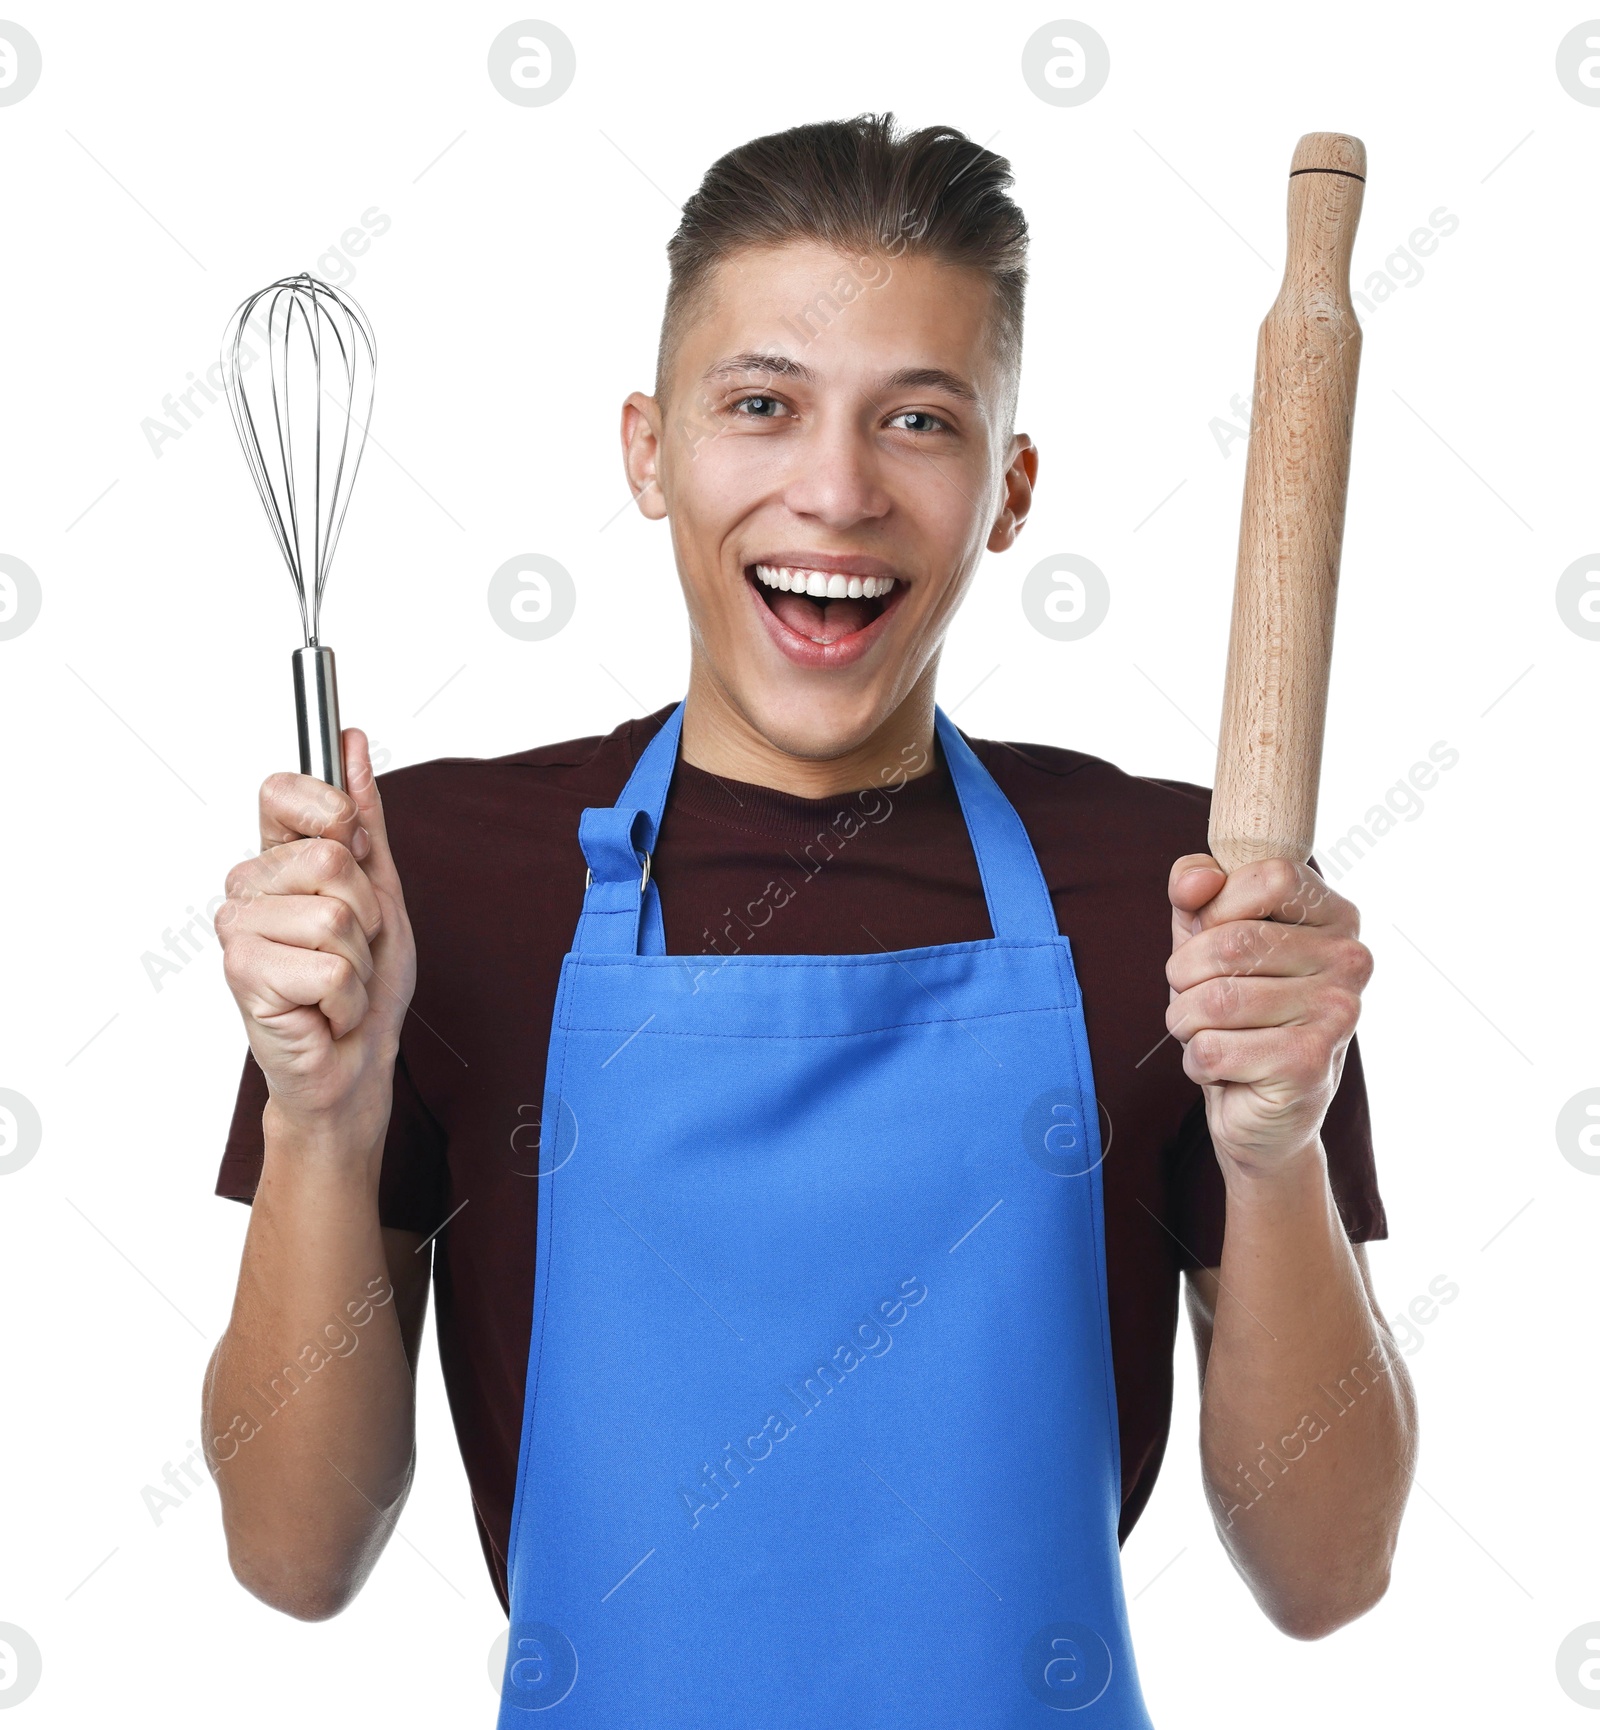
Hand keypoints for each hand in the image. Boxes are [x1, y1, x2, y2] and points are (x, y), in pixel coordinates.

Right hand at [216, 729, 415, 1145]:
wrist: (356, 1060)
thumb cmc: (367, 981)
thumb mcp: (383, 889)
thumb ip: (365, 817)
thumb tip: (350, 741)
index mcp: (277, 858)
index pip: (282, 790)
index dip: (331, 812)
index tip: (354, 851)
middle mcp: (248, 887)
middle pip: (330, 858)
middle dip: (368, 913)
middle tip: (353, 948)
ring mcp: (239, 929)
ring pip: (335, 917)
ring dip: (359, 962)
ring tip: (340, 984)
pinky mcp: (242, 974)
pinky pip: (329, 968)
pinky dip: (347, 998)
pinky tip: (326, 1010)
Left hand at [1165, 854, 1371, 1172]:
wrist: (1263, 1112)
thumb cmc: (1235, 1014)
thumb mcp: (1206, 938)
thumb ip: (1196, 893)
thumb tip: (1196, 878)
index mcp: (1335, 917)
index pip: (1266, 877)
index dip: (1216, 909)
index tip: (1213, 939)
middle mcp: (1350, 960)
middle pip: (1230, 942)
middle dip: (1184, 976)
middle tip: (1196, 999)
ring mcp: (1337, 1013)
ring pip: (1213, 999)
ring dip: (1186, 1022)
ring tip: (1210, 1034)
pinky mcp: (1310, 1064)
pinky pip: (1211, 1049)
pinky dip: (1198, 1063)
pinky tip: (1227, 1070)